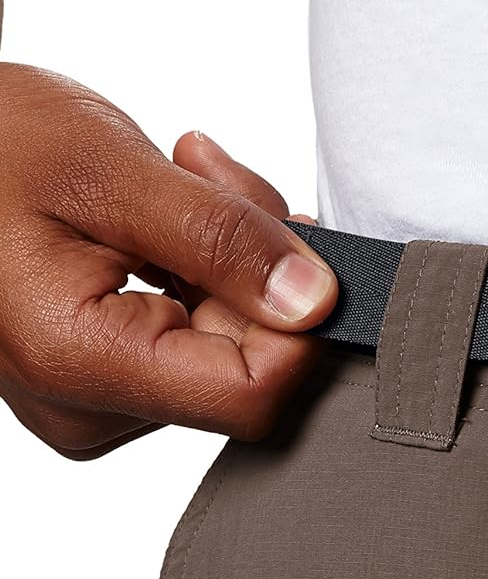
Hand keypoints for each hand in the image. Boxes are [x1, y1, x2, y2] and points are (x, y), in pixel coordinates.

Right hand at [0, 63, 336, 456]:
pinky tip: (167, 216)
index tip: (291, 235)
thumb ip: (221, 238)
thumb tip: (318, 302)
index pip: (251, 394)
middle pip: (245, 370)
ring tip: (178, 176)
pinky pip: (197, 342)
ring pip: (228, 351)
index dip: (298, 324)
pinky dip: (206, 274)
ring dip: (231, 260)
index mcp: (78, 365)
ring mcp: (97, 404)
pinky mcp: (107, 382)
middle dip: (258, 270)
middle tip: (212, 171)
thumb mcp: (107, 167)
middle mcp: (89, 411)